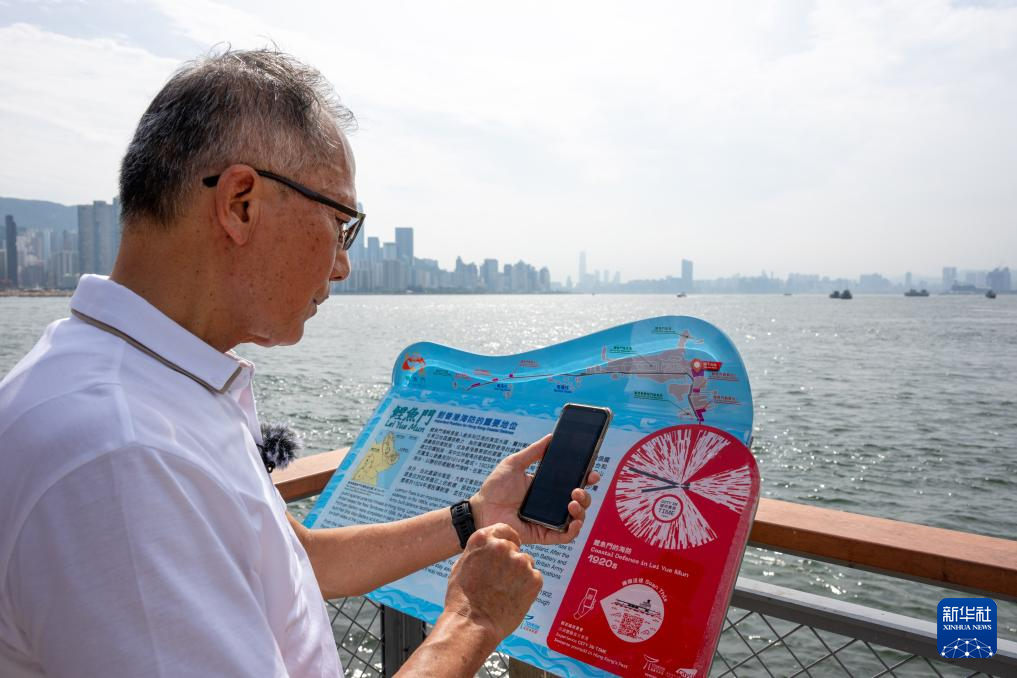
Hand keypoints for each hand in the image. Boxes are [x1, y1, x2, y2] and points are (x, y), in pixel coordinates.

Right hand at [443, 524, 542, 642]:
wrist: (472, 623)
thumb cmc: (462, 599)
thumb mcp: (462, 565)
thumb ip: (479, 552)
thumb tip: (488, 550)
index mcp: (483, 539)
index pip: (504, 530)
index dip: (508, 540)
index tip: (510, 547)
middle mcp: (504, 546)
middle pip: (515, 550)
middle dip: (511, 563)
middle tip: (502, 580)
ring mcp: (520, 561)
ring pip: (526, 564)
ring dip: (520, 575)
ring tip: (506, 592)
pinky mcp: (534, 578)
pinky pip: (535, 578)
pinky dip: (528, 587)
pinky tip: (515, 597)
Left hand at [470, 435, 600, 545]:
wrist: (481, 509)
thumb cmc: (495, 487)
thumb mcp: (514, 464)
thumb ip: (533, 452)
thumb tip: (552, 437)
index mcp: (547, 487)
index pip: (573, 483)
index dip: (586, 479)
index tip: (592, 473)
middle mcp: (551, 504)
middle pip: (579, 501)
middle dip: (585, 495)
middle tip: (577, 489)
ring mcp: (549, 520)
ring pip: (576, 518)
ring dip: (581, 510)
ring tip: (572, 502)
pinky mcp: (544, 535)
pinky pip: (565, 536)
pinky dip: (574, 530)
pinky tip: (574, 521)